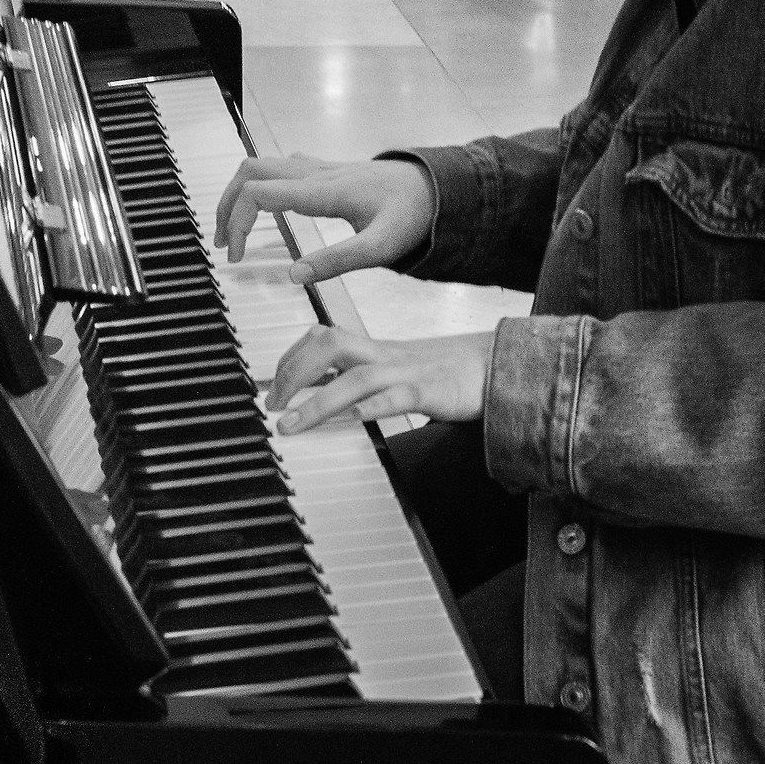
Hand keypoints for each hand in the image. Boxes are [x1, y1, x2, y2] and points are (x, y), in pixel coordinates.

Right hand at [214, 154, 432, 283]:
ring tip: (232, 230)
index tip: (235, 256)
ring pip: (261, 165)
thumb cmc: (412, 215)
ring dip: (238, 193)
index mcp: (322, 192)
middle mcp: (314, 174)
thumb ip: (337, 261)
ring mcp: (318, 168)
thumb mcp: (380, 248)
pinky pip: (278, 168)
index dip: (235, 221)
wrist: (436, 187)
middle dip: (226, 204)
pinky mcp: (324, 170)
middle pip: (249, 171)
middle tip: (222, 242)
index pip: (257, 193)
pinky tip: (262, 211)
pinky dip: (257, 187)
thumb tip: (294, 276)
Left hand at [267, 327, 494, 434]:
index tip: (270, 389)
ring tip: (291, 425)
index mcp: (374, 350)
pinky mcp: (432, 392)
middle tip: (271, 406)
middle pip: (329, 345)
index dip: (290, 359)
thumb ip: (362, 378)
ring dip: (318, 401)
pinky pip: (400, 397)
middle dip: (292, 373)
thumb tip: (326, 397)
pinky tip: (354, 418)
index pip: (321, 338)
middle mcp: (384, 355)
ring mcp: (407, 372)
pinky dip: (375, 406)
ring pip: (356, 377)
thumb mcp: (395, 372)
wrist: (494, 368)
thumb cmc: (441, 374)